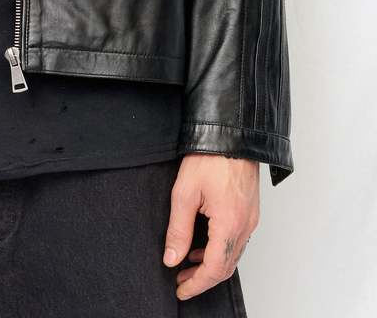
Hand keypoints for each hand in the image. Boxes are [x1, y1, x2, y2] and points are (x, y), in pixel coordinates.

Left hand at [162, 154, 259, 301]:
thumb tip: (172, 257)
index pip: (215, 269)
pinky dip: (220, 250)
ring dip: (211, 265)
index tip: (181, 289)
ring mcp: (250, 219)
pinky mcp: (250, 212)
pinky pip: (236, 241)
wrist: (231, 134)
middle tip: (181, 280)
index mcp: (229, 223)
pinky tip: (203, 245)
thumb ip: (178, 229)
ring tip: (187, 264)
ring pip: (232, 255)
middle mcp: (245, 225)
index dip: (197, 284)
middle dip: (203, 278)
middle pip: (226, 267)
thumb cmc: (209, 158)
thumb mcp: (184, 193)